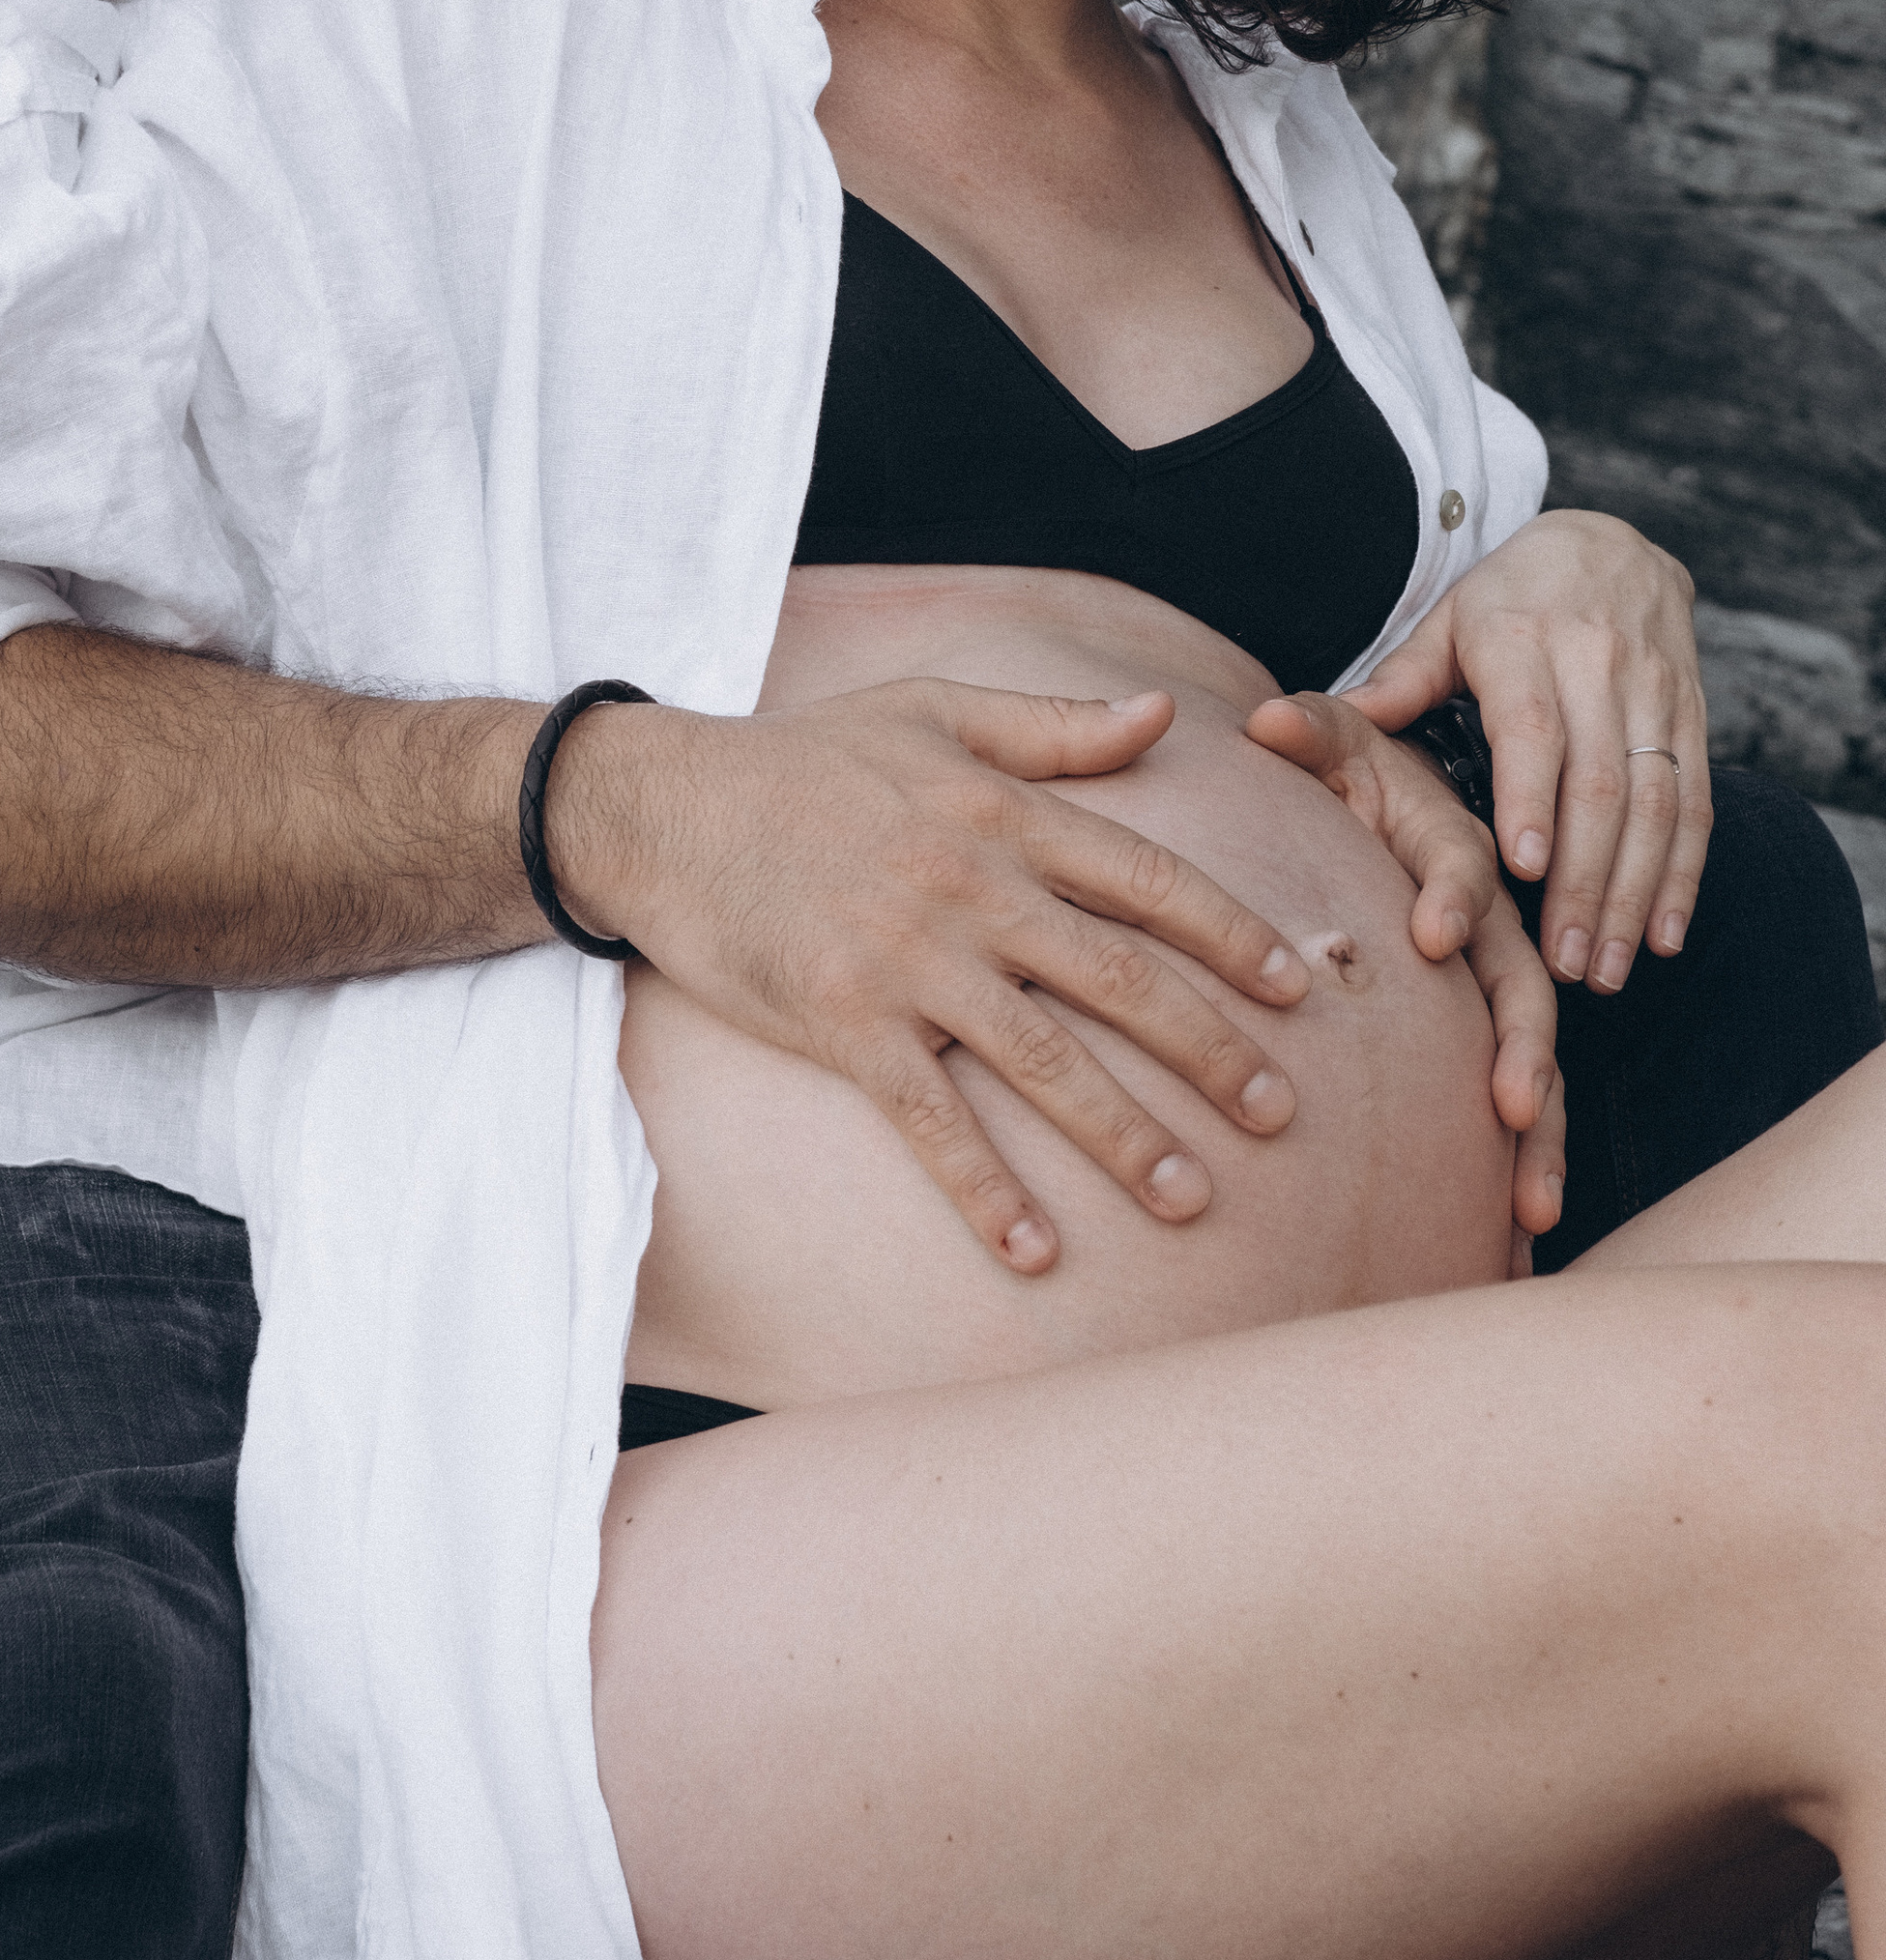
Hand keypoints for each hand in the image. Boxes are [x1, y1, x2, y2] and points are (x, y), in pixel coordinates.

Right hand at [547, 681, 1315, 1274]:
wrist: (662, 806)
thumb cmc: (802, 757)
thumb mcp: (931, 709)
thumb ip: (1050, 726)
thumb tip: (1160, 717)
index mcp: (1002, 814)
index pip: (1145, 878)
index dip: (1230, 935)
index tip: (1297, 988)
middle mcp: (971, 889)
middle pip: (1119, 978)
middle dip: (1210, 1050)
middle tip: (1279, 1114)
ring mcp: (909, 961)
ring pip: (1044, 1060)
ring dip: (1125, 1135)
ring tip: (1193, 1198)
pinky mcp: (843, 1023)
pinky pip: (929, 1119)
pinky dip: (983, 1187)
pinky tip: (1034, 1250)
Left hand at [1244, 689, 1565, 1238]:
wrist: (1380, 799)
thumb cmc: (1345, 770)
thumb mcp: (1327, 740)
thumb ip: (1307, 731)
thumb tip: (1266, 718)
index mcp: (1450, 843)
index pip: (1462, 869)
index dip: (1451, 894)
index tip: (1427, 933)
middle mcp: (1488, 922)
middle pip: (1522, 987)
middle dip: (1523, 1051)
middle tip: (1512, 1109)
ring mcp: (1493, 984)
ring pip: (1532, 1062)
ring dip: (1539, 1135)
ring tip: (1533, 1212)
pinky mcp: (1486, 1032)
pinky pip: (1515, 1103)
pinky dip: (1520, 1168)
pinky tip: (1518, 1244)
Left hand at [1344, 512, 1711, 994]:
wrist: (1614, 542)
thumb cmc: (1509, 599)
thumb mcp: (1445, 622)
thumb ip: (1395, 680)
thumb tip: (1302, 720)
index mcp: (1523, 640)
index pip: (1533, 727)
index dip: (1531, 798)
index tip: (1520, 867)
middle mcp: (1598, 663)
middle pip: (1598, 781)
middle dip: (1584, 879)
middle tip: (1561, 962)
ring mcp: (1655, 692)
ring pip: (1655, 803)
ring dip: (1632, 893)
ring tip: (1603, 970)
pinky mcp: (1694, 716)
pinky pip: (1697, 802)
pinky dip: (1684, 875)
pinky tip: (1663, 936)